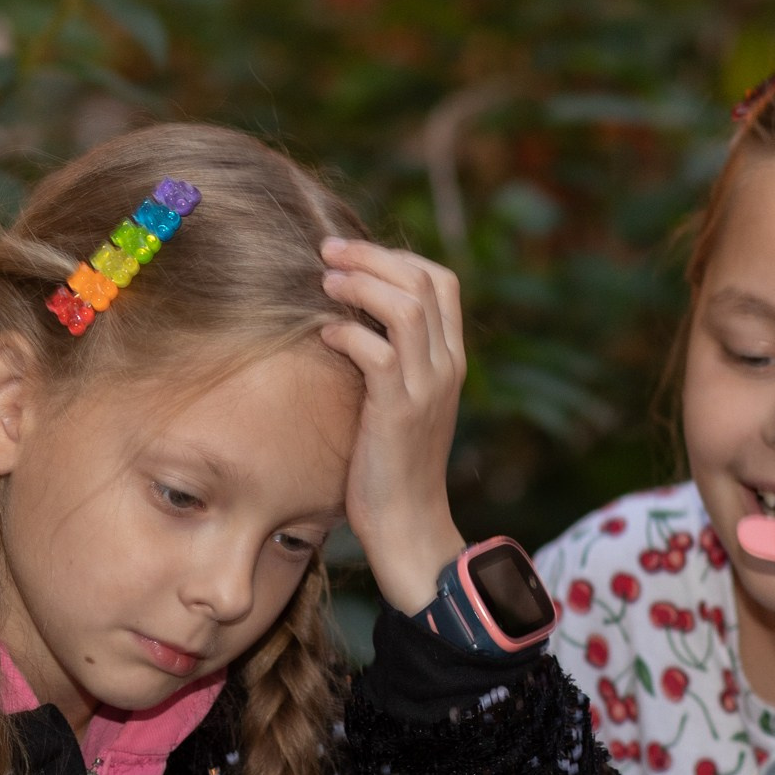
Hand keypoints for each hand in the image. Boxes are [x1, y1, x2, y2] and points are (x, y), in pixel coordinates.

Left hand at [316, 239, 465, 614]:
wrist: (408, 523)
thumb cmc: (391, 463)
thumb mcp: (400, 400)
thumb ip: (391, 357)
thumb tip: (349, 316)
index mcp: (450, 358)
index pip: (440, 280)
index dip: (396, 256)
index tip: (354, 256)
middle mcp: (446, 366)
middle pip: (421, 280)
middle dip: (370, 256)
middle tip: (327, 251)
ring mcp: (426, 387)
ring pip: (405, 307)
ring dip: (360, 284)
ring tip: (324, 281)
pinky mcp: (399, 411)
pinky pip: (377, 353)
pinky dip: (348, 333)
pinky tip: (325, 334)